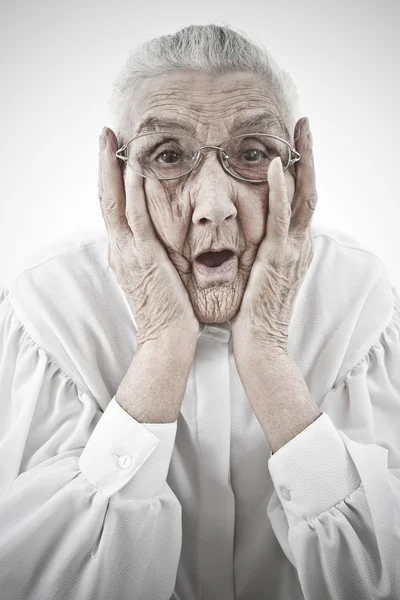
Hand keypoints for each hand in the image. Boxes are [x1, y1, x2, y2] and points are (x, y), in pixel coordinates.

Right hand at [99, 127, 199, 349]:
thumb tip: (160, 235)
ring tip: (111, 139)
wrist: (168, 339)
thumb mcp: (156, 274)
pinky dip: (131, 194)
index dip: (110, 177)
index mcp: (124, 251)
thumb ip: (154, 252)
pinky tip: (132, 170)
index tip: (112, 151)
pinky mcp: (144, 259)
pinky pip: (136, 220)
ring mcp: (129, 253)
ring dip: (111, 169)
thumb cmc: (169, 310)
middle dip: (104, 164)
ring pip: (114, 203)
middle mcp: (120, 248)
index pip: (113, 207)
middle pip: (106, 198)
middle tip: (104, 133)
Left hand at [229, 117, 316, 357]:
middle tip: (305, 124)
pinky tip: (276, 165)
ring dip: (303, 161)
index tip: (294, 143)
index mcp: (294, 246)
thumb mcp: (262, 273)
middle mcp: (299, 243)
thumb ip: (262, 250)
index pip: (301, 200)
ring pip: (304, 196)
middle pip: (310, 190)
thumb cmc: (255, 310)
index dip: (300, 170)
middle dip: (309, 155)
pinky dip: (281, 190)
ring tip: (300, 130)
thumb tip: (250, 234)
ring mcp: (293, 249)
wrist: (260, 341)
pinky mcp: (278, 257)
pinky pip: (282, 217)